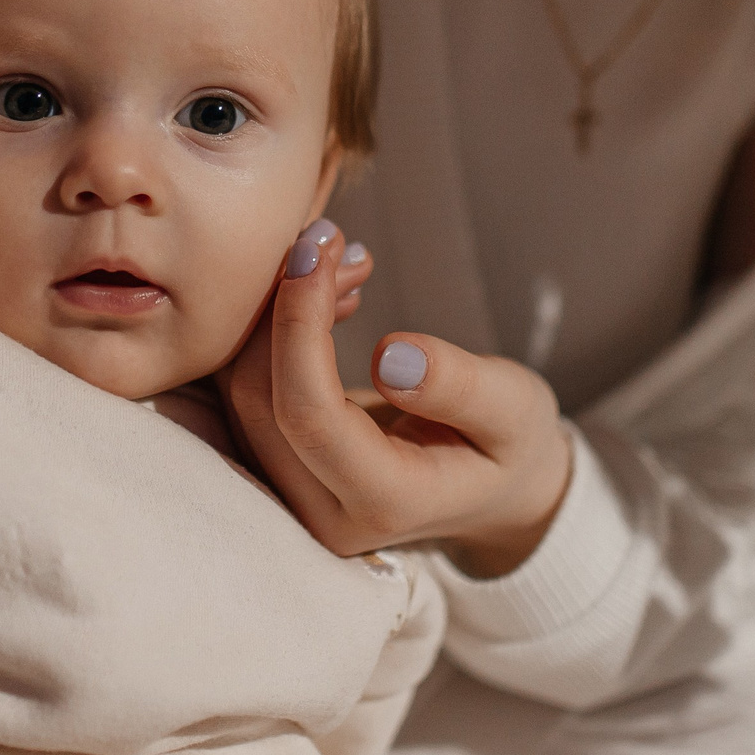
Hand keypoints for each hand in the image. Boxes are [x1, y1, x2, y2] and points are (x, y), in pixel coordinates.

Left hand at [222, 222, 571, 573]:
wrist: (494, 489)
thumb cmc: (509, 443)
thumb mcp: (514, 410)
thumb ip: (461, 387)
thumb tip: (393, 354)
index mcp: (385, 504)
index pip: (310, 415)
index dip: (300, 324)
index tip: (319, 248)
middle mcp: (323, 514)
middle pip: (260, 400)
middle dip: (286, 305)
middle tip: (335, 241)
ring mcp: (292, 497)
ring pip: (241, 392)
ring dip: (273, 311)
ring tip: (337, 262)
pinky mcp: (278, 467)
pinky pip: (246, 391)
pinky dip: (270, 330)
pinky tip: (321, 295)